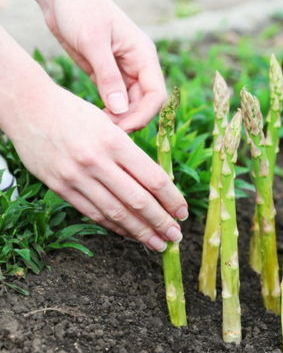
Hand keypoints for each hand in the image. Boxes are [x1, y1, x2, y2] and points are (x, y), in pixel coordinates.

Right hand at [6, 82, 187, 251]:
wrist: (29, 108)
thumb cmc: (76, 113)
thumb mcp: (110, 125)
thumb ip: (131, 156)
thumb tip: (158, 188)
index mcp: (115, 142)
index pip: (153, 178)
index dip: (172, 200)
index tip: (183, 212)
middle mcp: (96, 161)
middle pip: (138, 201)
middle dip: (161, 222)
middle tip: (176, 236)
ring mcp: (76, 177)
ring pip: (116, 213)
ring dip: (140, 232)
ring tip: (157, 243)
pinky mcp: (60, 188)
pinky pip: (94, 214)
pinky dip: (115, 227)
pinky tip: (130, 234)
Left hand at [34, 0, 165, 131]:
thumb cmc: (80, 9)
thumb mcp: (93, 42)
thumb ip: (108, 76)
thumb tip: (121, 109)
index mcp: (143, 55)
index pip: (156, 93)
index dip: (145, 114)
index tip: (124, 128)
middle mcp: (138, 66)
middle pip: (145, 103)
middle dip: (130, 119)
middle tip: (108, 132)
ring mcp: (124, 72)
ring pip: (131, 105)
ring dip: (120, 118)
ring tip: (100, 126)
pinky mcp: (109, 76)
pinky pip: (117, 100)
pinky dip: (110, 112)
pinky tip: (96, 117)